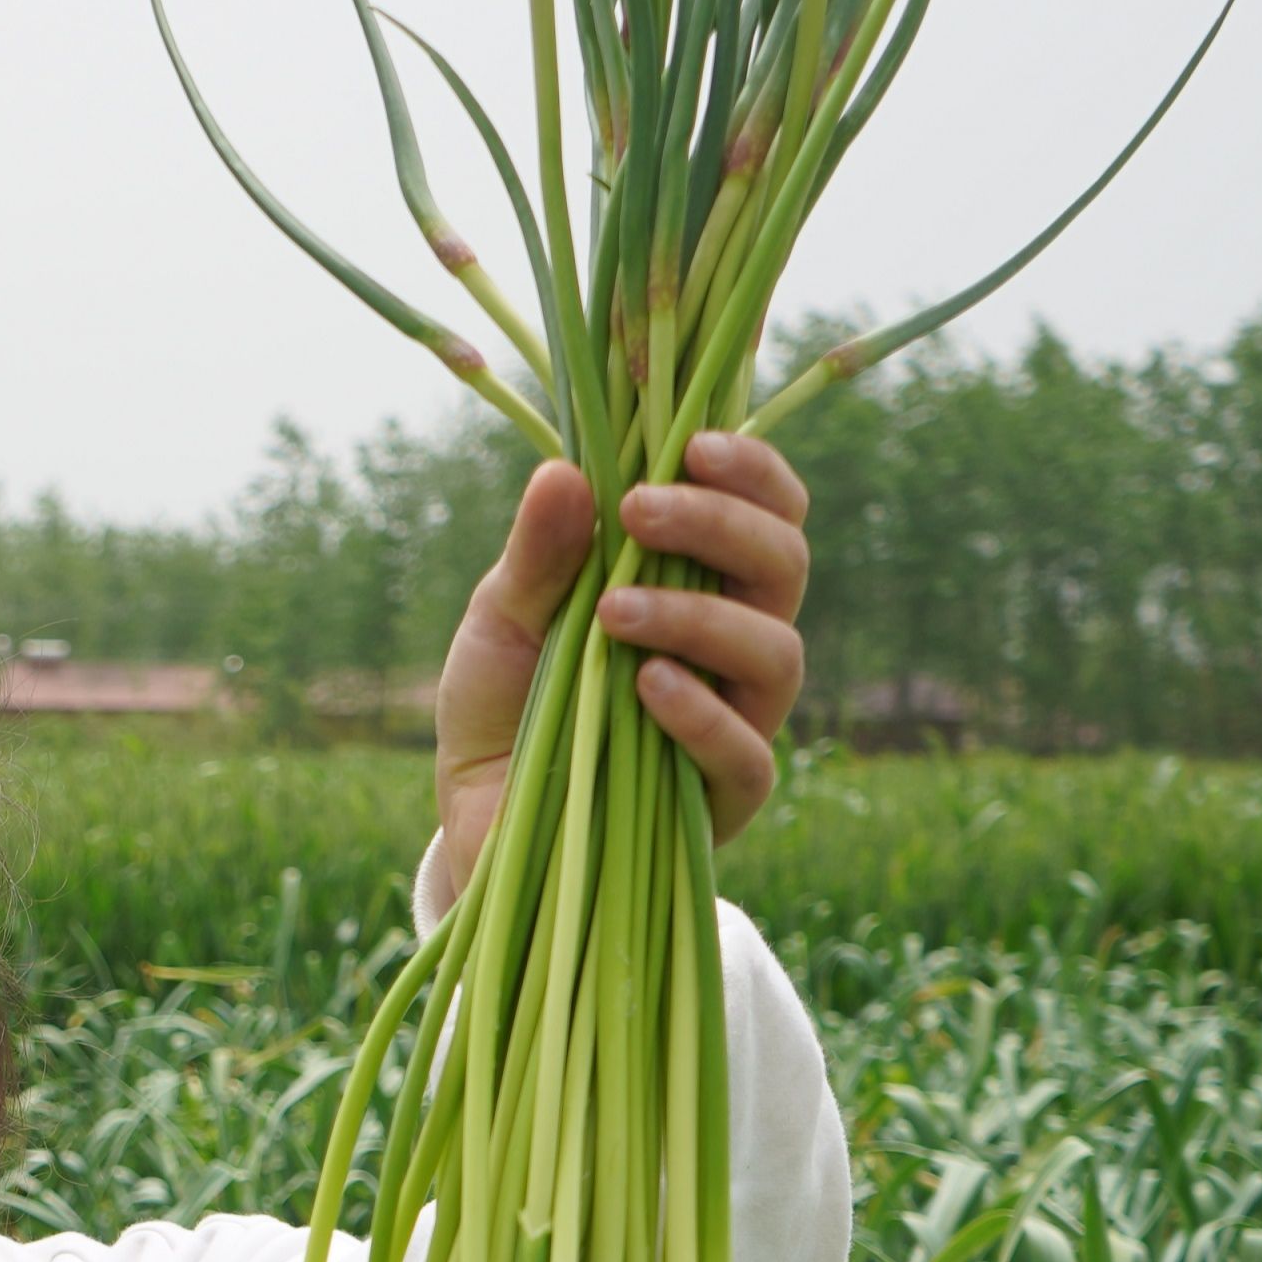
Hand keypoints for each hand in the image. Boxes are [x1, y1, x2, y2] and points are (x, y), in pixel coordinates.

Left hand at [432, 431, 812, 884]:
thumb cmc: (503, 703)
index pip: (769, 512)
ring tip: (615, 610)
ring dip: (700, 618)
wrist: (477, 817)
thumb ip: (538, 554)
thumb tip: (562, 470)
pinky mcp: (720, 801)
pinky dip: (701, 716)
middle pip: (785, 565)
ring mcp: (739, 722)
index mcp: (703, 584)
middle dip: (720, 525)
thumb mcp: (503, 618)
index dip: (752, 471)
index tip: (690, 444)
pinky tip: (647, 685)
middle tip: (637, 510)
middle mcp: (736, 646)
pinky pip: (745, 755)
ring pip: (776, 653)